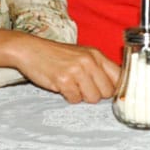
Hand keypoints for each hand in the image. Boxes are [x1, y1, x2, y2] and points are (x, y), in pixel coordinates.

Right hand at [5, 34, 120, 102]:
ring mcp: (77, 70)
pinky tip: (62, 86)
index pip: (119, 76)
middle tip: (83, 88)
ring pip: (93, 98)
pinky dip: (68, 97)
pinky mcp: (64, 80)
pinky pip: (75, 99)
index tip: (110, 94)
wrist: (30, 49)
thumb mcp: (81, 55)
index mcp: (96, 55)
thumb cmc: (56, 55)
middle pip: (107, 91)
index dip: (116, 89)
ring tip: (72, 86)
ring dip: (82, 96)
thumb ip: (98, 68)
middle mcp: (89, 61)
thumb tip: (115, 88)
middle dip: (96, 94)